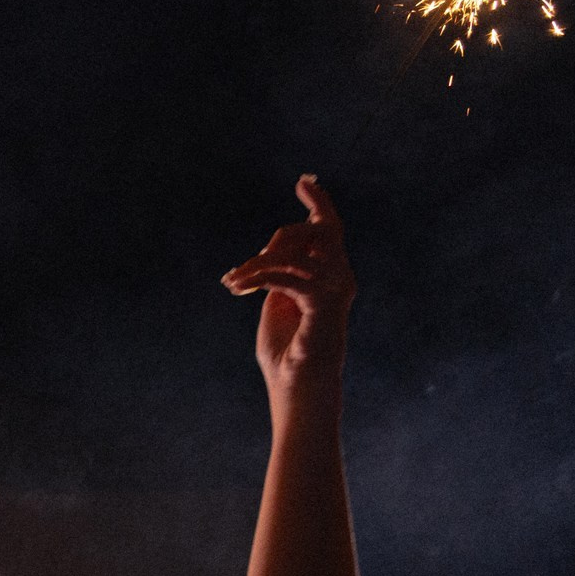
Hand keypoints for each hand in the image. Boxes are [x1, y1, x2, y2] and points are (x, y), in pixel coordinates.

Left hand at [220, 176, 353, 396]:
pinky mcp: (325, 306)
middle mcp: (341, 280)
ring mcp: (336, 291)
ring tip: (233, 284)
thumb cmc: (285, 357)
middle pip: (313, 232)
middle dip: (274, 241)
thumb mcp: (276, 308)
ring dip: (258, 264)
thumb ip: (278, 277)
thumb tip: (272, 252)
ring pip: (297, 252)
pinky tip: (241, 287)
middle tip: (238, 274)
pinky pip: (290, 275)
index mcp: (330, 278)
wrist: (297, 393)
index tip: (304, 182)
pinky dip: (262, 275)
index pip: (330, 231)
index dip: (319, 204)